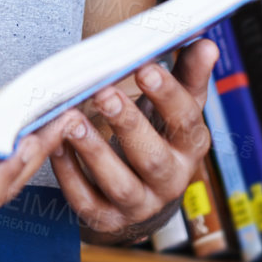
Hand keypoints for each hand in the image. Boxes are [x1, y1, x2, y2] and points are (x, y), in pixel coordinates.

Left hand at [50, 39, 218, 242]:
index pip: (186, 123)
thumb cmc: (158, 135)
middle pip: (153, 158)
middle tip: (103, 92)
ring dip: (95, 151)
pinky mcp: (106, 217)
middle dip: (128, 124)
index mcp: (189, 148)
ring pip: (120, 184)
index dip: (168, 96)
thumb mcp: (175, 106)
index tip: (145, 67)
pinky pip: (86, 201)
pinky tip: (55, 145)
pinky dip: (68, 174)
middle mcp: (169, 180)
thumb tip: (206, 44)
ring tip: (72, 120)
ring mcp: (138, 203)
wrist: (143, 192)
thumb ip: (188, 75)